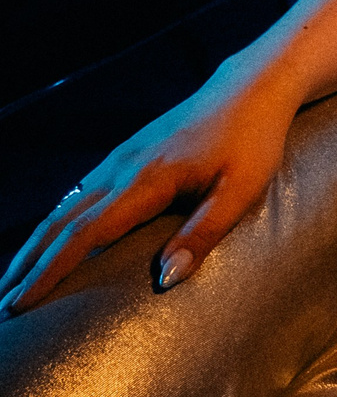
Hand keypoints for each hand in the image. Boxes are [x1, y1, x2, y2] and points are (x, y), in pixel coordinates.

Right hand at [0, 58, 294, 317]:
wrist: (251, 88)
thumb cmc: (253, 141)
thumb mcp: (241, 191)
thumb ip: (202, 234)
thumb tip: (164, 280)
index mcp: (147, 181)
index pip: (84, 235)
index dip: (49, 272)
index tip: (20, 304)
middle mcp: (122, 168)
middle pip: (60, 223)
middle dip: (26, 266)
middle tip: (1, 308)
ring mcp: (120, 158)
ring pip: (62, 207)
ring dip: (33, 246)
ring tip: (10, 281)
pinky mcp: (125, 154)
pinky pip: (77, 194)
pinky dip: (52, 222)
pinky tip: (43, 241)